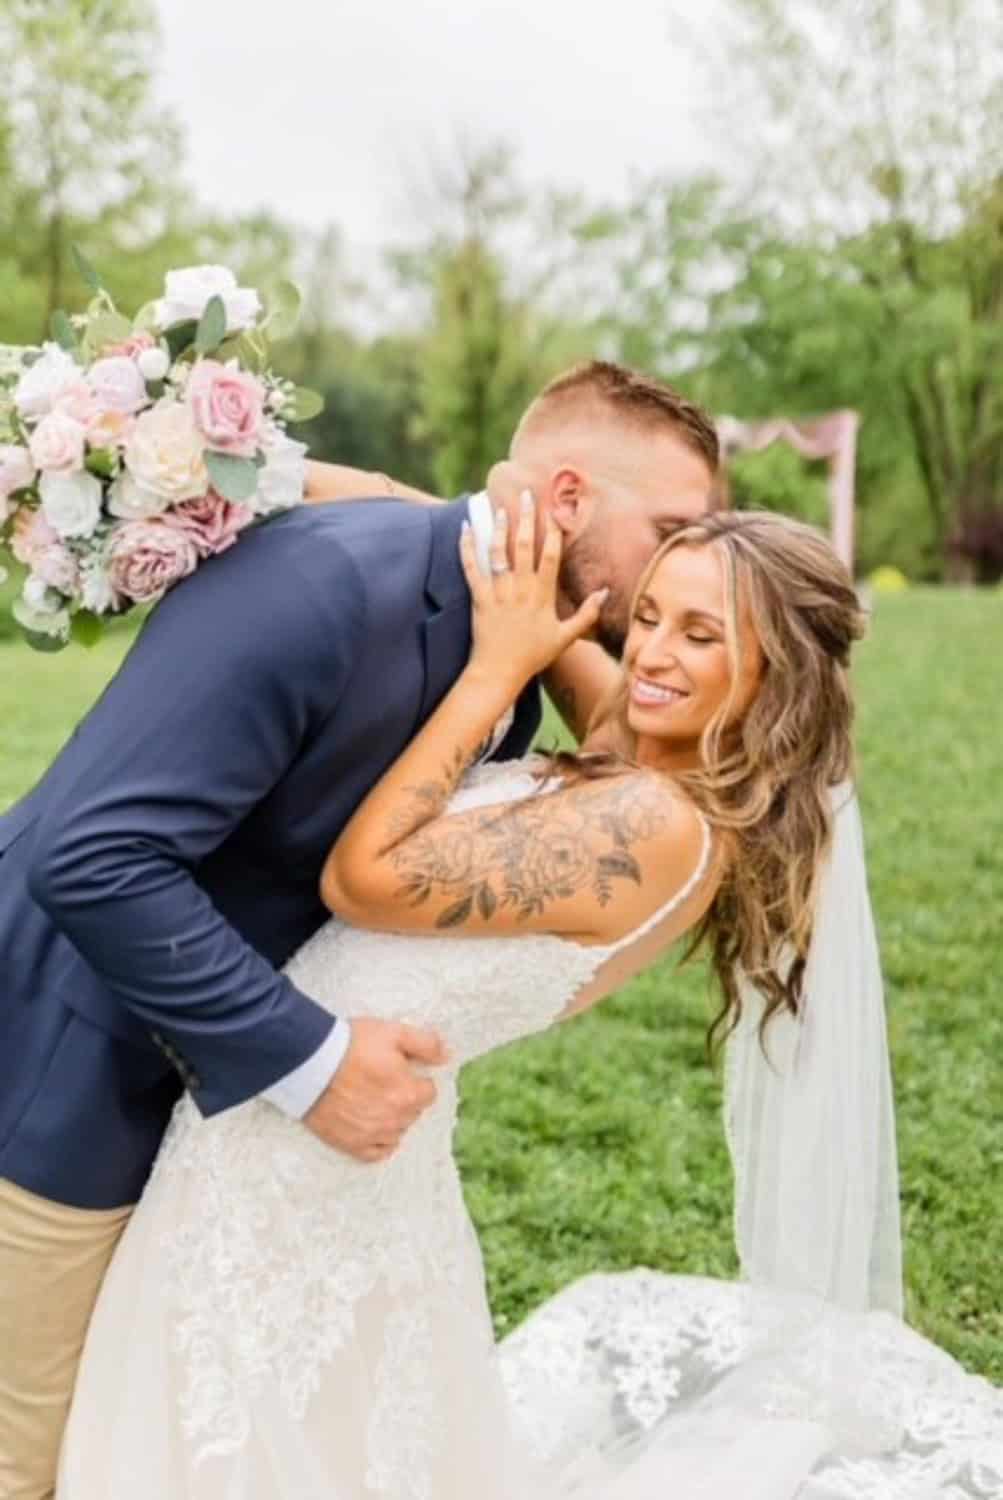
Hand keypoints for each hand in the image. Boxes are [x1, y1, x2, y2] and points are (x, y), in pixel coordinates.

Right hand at [303, 1017, 448, 1162]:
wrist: (310, 1063)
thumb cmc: (352, 1045)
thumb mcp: (394, 1033)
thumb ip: (426, 1044)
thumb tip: (448, 1056)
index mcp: (409, 1094)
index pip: (429, 1093)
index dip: (416, 1080)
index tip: (402, 1071)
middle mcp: (395, 1120)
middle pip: (413, 1113)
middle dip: (405, 1098)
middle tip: (386, 1082)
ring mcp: (373, 1135)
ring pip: (397, 1132)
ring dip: (392, 1119)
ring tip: (375, 1100)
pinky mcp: (351, 1144)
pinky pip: (376, 1153)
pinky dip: (379, 1142)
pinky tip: (372, 1127)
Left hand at [460, 491, 607, 689]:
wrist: (499, 672)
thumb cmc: (533, 655)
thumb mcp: (566, 638)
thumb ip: (586, 615)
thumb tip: (605, 593)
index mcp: (542, 597)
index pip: (550, 557)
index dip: (553, 533)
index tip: (555, 511)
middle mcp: (520, 590)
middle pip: (524, 547)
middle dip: (525, 519)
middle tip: (525, 495)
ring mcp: (497, 593)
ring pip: (497, 553)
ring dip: (498, 528)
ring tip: (499, 507)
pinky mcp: (478, 598)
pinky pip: (471, 568)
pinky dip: (466, 548)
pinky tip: (465, 528)